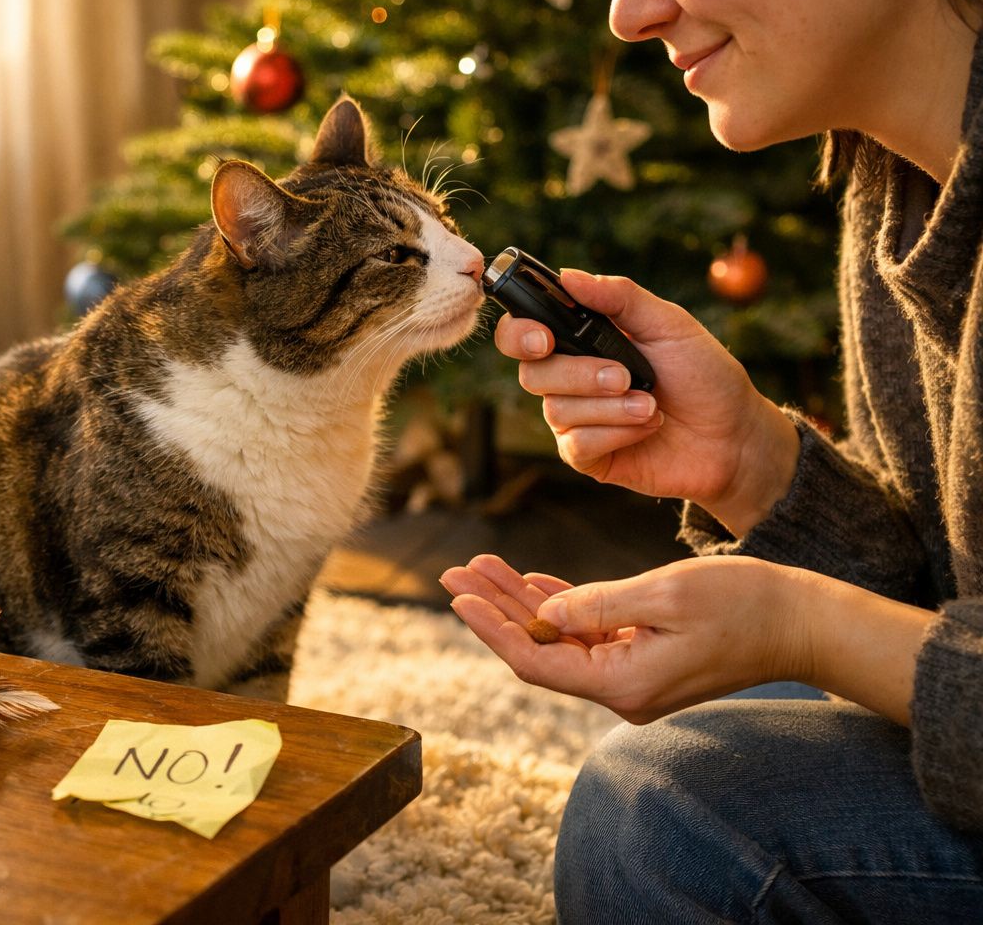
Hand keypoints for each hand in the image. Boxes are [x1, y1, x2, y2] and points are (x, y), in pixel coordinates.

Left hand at [440, 553, 817, 722]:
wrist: (803, 621)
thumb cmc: (744, 602)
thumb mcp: (664, 593)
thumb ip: (598, 605)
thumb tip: (543, 616)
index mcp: (625, 684)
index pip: (536, 662)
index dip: (491, 628)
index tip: (458, 596)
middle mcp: (623, 691)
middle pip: (540, 650)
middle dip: (494, 608)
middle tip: (452, 572)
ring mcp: (634, 678)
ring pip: (560, 639)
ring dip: (521, 602)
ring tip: (478, 566)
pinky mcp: (646, 661)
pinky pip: (589, 636)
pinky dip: (559, 607)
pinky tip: (529, 583)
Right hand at [496, 268, 798, 535]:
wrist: (735, 435)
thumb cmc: (704, 374)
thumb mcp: (669, 324)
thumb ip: (620, 297)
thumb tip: (568, 275)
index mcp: (581, 340)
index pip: (522, 332)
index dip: (519, 334)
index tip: (544, 339)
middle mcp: (570, 378)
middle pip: (531, 373)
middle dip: (579, 375)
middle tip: (624, 376)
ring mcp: (577, 419)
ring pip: (556, 410)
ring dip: (609, 407)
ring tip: (651, 405)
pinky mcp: (589, 456)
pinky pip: (576, 445)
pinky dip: (616, 433)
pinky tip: (647, 427)